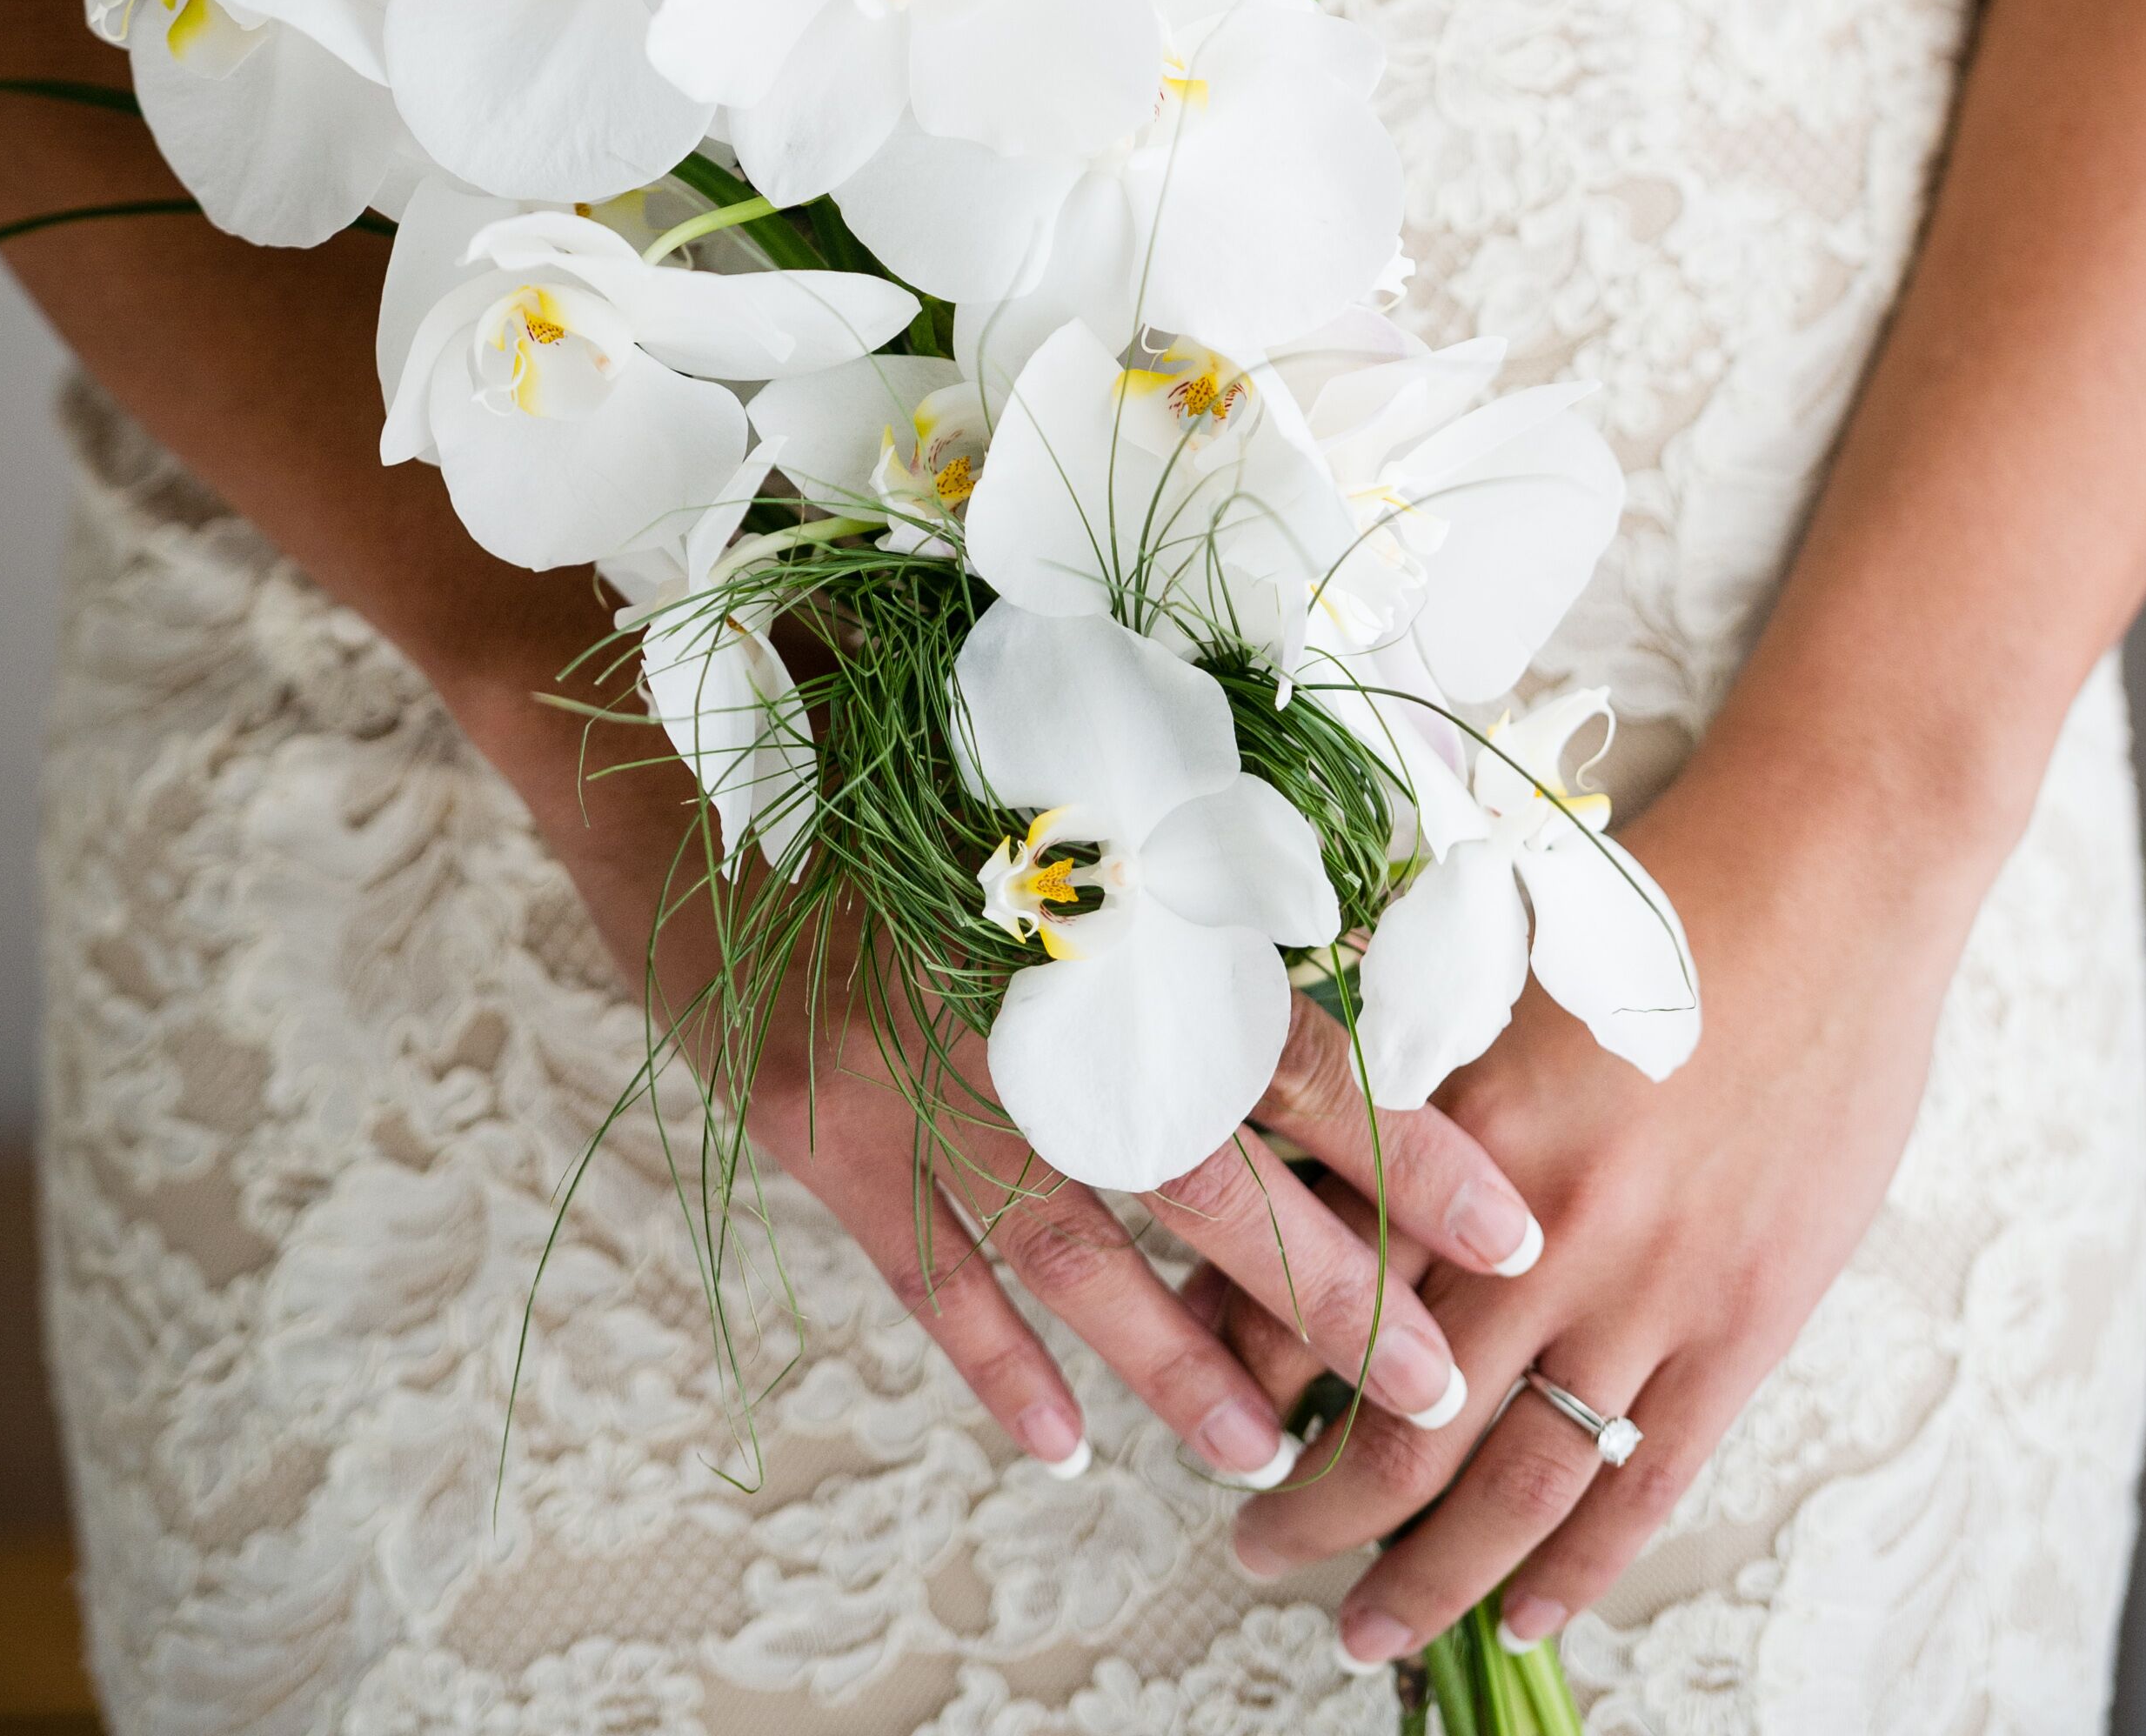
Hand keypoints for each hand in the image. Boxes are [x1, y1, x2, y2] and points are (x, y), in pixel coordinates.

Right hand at [471, 660, 1543, 1487]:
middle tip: (1433, 1382)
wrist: (646, 725)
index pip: (1275, 1041)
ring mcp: (898, 1072)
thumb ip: (1150, 815)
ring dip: (1172, 1355)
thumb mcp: (1019, 734)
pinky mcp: (806, 1121)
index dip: (1397, 1138)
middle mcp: (1007, 997)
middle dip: (1324, 1285)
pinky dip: (986, 1356)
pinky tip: (1059, 1435)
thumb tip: (1310, 889)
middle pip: (1196, 1168)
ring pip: (1064, 1246)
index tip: (1500, 1219)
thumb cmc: (847, 696)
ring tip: (1263, 1448)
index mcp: (1085, 900)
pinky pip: (915, 1265)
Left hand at [1219, 741, 1981, 1657]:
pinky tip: (1524, 1615)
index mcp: (1461, 1127)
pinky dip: (1577, 1568)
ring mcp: (1652, 1290)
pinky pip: (1644, 1483)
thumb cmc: (1652, 903)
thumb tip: (1302, 1176)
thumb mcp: (1491, 968)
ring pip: (1513, 1486)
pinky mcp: (1744, 1323)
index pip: (1318, 1291)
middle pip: (1399, 1424)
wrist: (1831, 880)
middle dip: (1312, 1513)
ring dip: (1426, 1575)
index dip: (1247, 1370)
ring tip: (1363, 1625)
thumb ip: (1404, 1080)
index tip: (1210, 1405)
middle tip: (1256, 1551)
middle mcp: (1542, 1229)